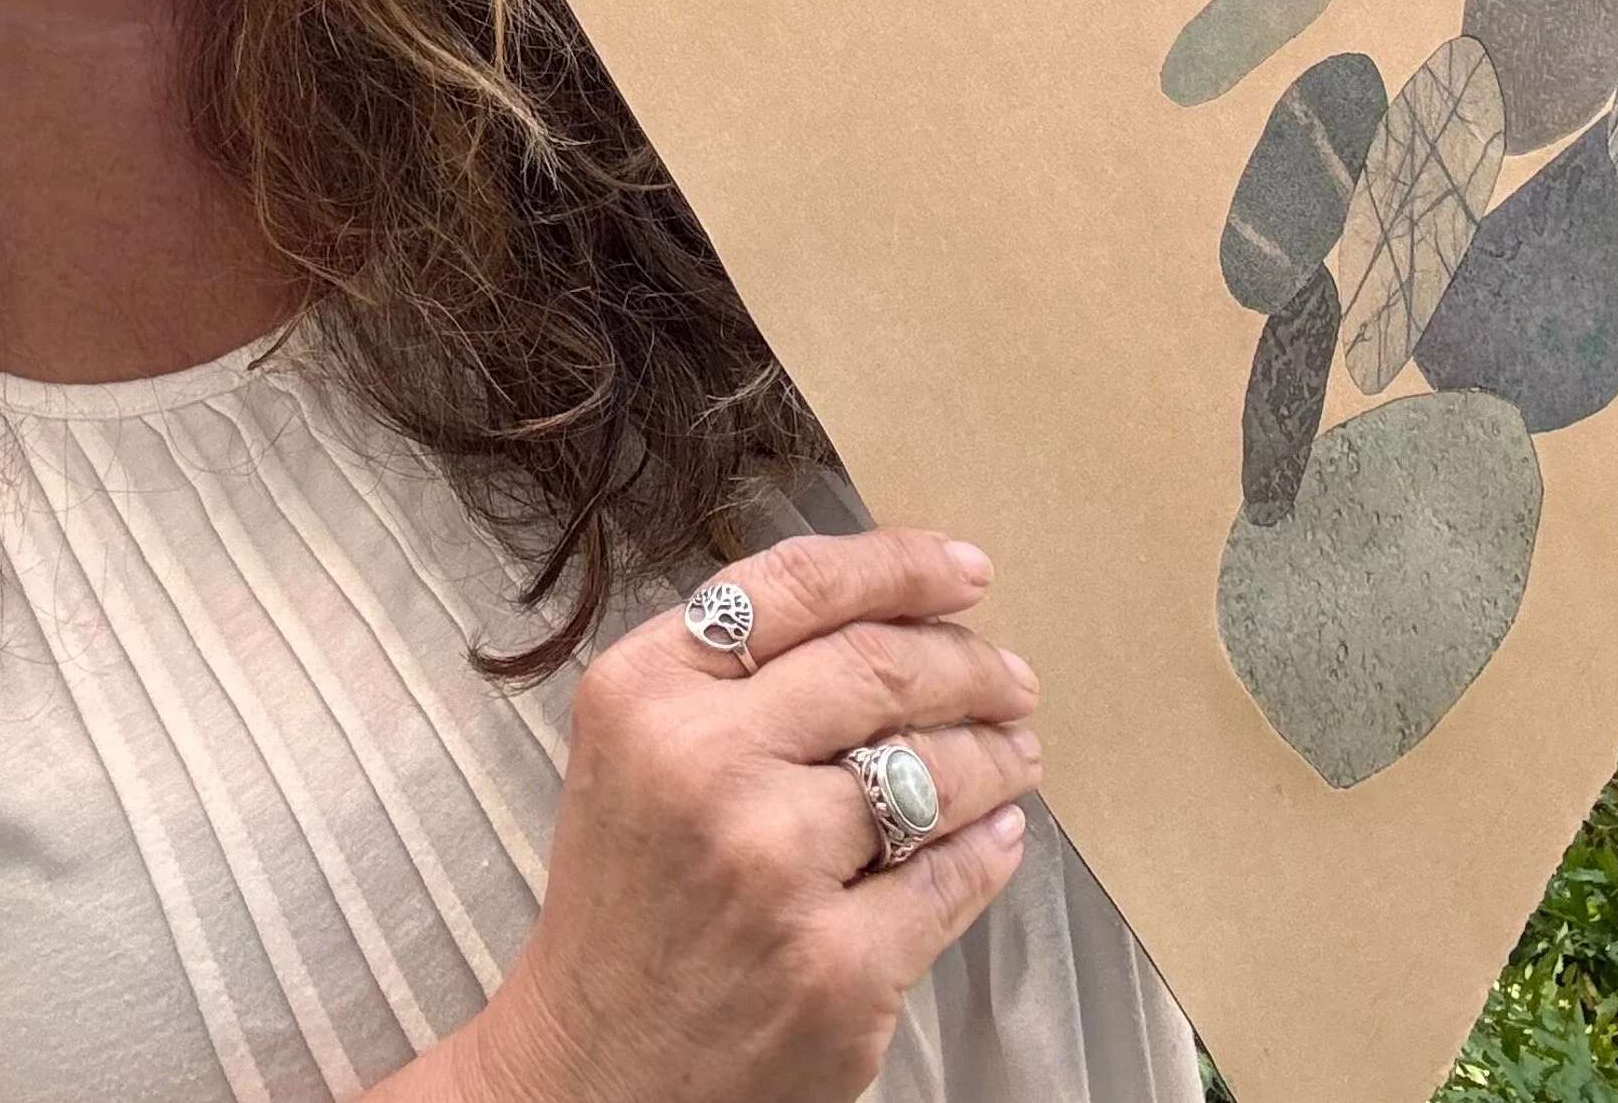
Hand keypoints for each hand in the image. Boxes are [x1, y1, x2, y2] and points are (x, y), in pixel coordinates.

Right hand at [465, 528, 1038, 1102]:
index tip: (965, 569)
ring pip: (932, 769)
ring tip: (1016, 753)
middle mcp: (705, 763)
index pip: (799, 584)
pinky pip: (950, 878)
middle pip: (882, 666)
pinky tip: (998, 834)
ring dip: (995, 754)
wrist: (600, 1068)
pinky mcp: (836, 966)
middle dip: (970, 663)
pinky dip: (989, 848)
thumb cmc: (630, 896)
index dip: (900, 564)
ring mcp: (775, 865)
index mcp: (647, 690)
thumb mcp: (636, 744)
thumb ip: (731, 669)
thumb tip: (895, 612)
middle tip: (1011, 675)